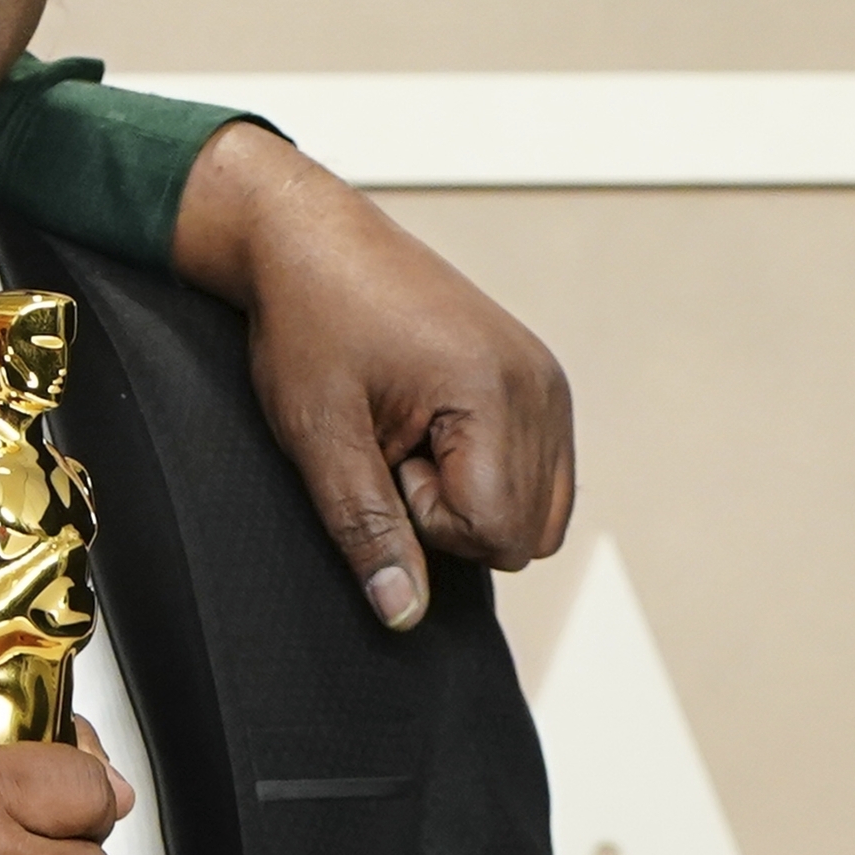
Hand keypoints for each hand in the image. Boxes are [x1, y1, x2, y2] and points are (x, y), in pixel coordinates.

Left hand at [170, 122, 576, 630]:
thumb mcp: (319, 436)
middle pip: (528, 534)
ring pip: (537, 512)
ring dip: (467, 496)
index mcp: (500, 392)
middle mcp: (543, 386)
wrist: (310, 240)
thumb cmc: (308, 324)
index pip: (498, 533)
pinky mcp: (537, 381)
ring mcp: (547, 381)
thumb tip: (404, 614)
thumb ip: (366, 528)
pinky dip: (482, 472)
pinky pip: (536, 474)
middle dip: (453, 516)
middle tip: (392, 449)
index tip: (382, 458)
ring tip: (406, 436)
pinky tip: (426, 427)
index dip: (427, 520)